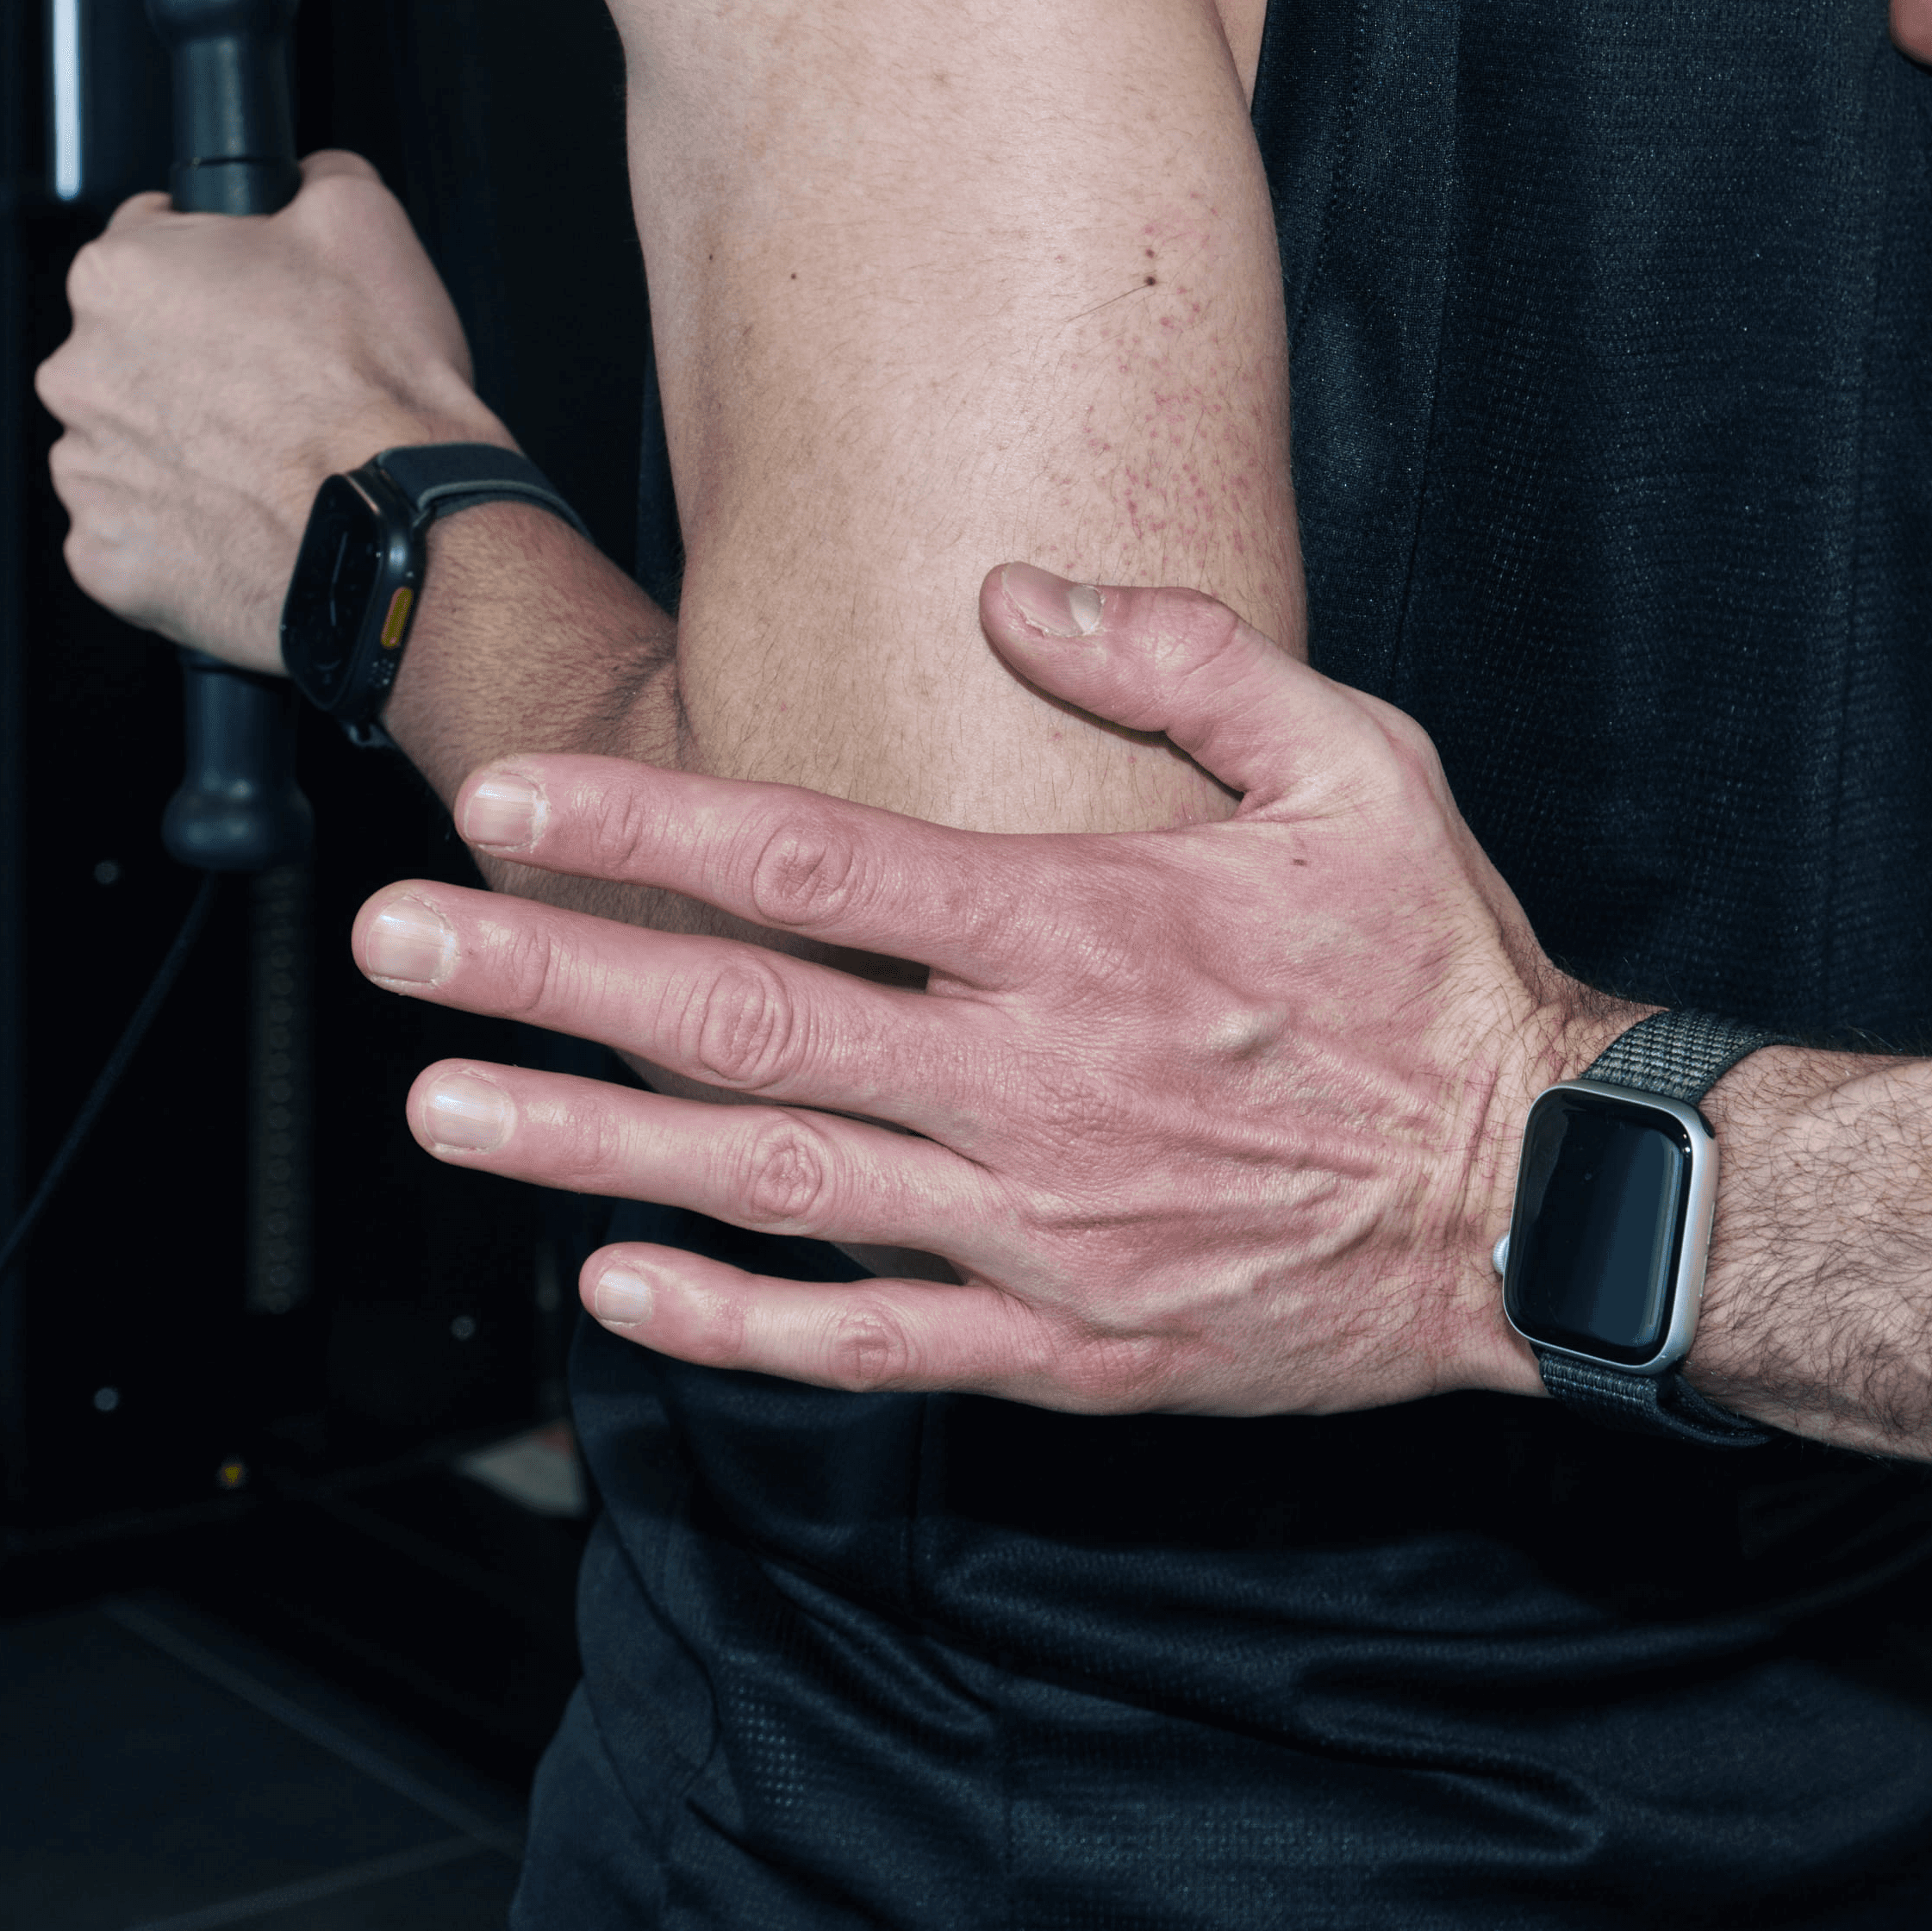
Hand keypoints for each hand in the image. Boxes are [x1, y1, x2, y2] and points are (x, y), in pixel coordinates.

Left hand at [37, 150, 507, 667]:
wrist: (396, 524)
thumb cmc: (377, 389)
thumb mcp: (369, 221)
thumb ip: (313, 177)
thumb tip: (302, 178)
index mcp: (123, 277)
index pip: (147, 242)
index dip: (216, 267)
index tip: (255, 300)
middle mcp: (81, 371)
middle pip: (131, 350)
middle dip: (194, 361)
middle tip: (277, 384)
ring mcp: (87, 471)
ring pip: (131, 440)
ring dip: (186, 444)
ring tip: (269, 455)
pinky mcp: (106, 556)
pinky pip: (137, 527)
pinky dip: (183, 524)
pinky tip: (247, 511)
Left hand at [357, 567, 1616, 1410]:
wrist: (1537, 1196)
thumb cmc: (1439, 968)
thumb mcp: (1357, 762)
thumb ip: (1183, 656)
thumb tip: (1013, 588)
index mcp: (1084, 927)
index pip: (814, 865)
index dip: (642, 826)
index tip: (504, 799)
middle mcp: (1032, 1079)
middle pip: (743, 1021)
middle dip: (548, 978)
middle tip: (395, 947)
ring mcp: (1038, 1226)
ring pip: (770, 1182)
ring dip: (587, 1144)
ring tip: (439, 1108)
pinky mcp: (1069, 1343)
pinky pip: (869, 1342)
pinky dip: (733, 1322)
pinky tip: (613, 1288)